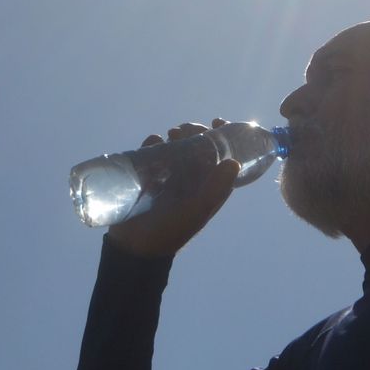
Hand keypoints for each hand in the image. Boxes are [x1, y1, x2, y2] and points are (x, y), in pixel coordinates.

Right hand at [103, 119, 238, 259]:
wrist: (135, 247)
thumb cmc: (171, 231)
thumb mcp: (196, 212)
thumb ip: (215, 190)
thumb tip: (234, 162)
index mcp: (208, 187)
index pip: (220, 156)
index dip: (222, 137)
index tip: (216, 122)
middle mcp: (190, 180)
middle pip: (197, 147)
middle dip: (194, 132)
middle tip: (187, 128)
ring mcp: (168, 177)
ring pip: (176, 147)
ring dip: (176, 136)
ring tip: (171, 133)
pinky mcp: (147, 176)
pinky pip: (152, 153)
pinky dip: (154, 143)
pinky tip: (154, 142)